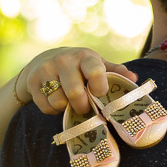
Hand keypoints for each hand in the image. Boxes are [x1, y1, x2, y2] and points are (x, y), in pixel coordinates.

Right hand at [15, 47, 137, 114]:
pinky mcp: (32, 82)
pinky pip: (46, 107)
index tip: (100, 94)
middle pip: (74, 93)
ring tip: (69, 102)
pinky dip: (53, 110)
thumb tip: (134, 78)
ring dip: (66, 108)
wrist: (42, 61)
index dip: (99, 86)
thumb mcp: (96, 65)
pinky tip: (56, 101)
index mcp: (84, 57)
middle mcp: (64, 61)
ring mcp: (46, 70)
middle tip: (86, 108)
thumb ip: (114, 72)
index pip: (94, 70)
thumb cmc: (78, 67)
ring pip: (58, 102)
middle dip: (82, 106)